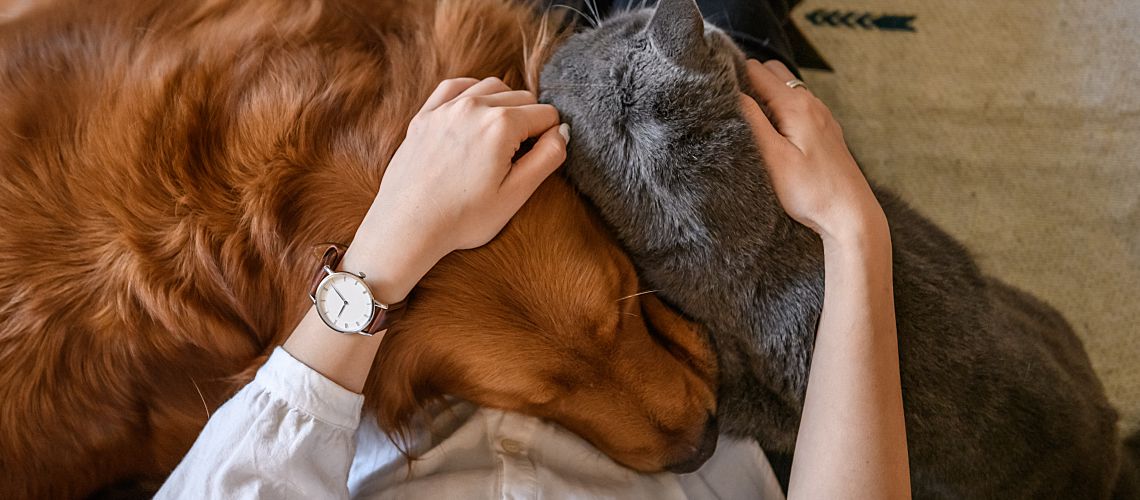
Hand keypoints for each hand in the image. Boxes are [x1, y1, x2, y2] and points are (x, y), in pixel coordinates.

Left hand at [343, 77, 568, 303]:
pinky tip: (475, 113)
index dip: (549, 137)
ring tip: (500, 138)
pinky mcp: (425, 116)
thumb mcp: (516, 194)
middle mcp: (474, 106)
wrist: (407, 227)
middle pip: (522, 97)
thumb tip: (561, 131)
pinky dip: (472, 93)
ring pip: (491, 87)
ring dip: (504, 105)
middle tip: (519, 156)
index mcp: (501, 125)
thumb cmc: (462, 218)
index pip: (546, 114)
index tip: (536, 160)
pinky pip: (456, 87)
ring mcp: (446, 108)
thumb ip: (547, 158)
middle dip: (529, 121)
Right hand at [738, 59, 884, 244]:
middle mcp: (811, 103)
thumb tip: (733, 93)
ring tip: (747, 119)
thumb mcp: (773, 158)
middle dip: (749, 80)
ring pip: (786, 88)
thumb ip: (752, 121)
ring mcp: (821, 116)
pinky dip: (781, 108)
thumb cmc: (811, 191)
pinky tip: (773, 133)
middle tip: (729, 104)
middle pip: (772, 72)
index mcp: (796, 105)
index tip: (715, 91)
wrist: (851, 215)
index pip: (756, 69)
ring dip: (765, 95)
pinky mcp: (825, 131)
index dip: (733, 75)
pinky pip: (798, 106)